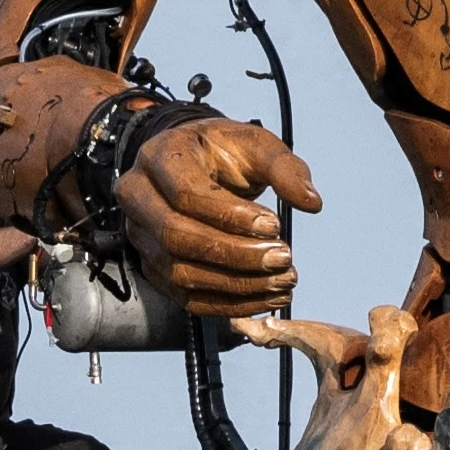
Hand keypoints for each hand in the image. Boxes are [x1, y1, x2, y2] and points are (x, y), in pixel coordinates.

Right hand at [117, 114, 316, 318]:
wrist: (193, 163)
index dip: (230, 216)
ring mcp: (140, 237)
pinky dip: (229, 304)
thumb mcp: (256, 145)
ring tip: (282, 281)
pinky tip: (265, 298)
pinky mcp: (154, 267)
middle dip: (235, 255)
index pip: (186, 194)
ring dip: (236, 284)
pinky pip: (187, 297)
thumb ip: (284, 168)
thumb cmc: (222, 152)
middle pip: (177, 237)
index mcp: (160, 157)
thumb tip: (311, 202)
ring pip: (181, 273)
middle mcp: (138, 198)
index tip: (274, 225)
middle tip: (283, 258)